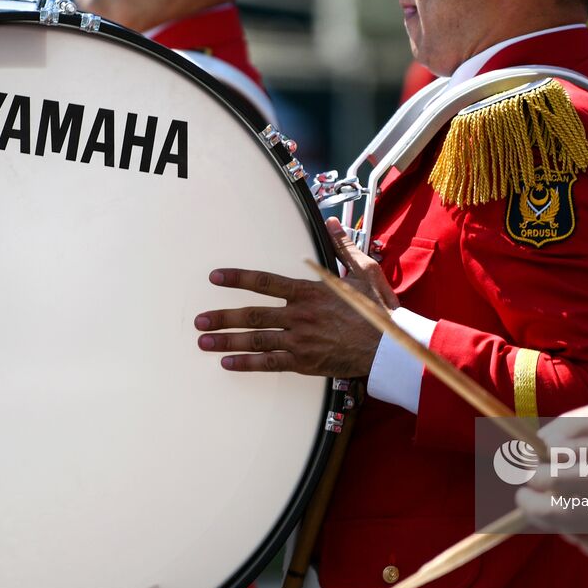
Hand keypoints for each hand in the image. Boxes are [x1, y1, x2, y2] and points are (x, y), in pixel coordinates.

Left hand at [194, 218, 399, 377]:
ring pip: (255, 339)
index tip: (216, 277)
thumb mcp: (363, 271)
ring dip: (226, 340)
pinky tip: (228, 363)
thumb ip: (342, 248)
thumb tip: (333, 224)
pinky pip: (269, 363)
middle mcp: (299, 315)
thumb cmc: (377, 310)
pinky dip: (247, 363)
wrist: (387, 347)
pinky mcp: (304, 362)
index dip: (238, 278)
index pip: (265, 282)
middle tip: (199, 320)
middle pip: (252, 314)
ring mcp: (299, 340)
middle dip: (222, 317)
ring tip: (204, 342)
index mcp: (309, 291)